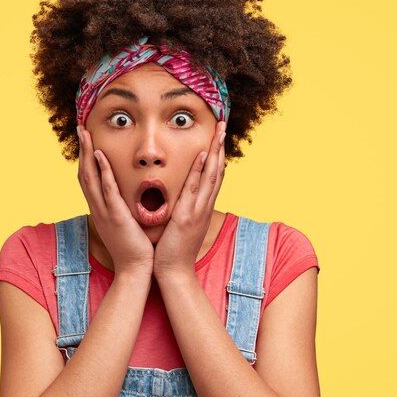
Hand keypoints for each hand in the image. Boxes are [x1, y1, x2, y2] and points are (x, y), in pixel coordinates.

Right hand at [77, 125, 153, 275]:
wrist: (135, 270)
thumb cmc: (134, 248)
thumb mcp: (124, 224)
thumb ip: (122, 209)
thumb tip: (125, 197)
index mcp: (100, 209)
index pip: (89, 179)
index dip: (86, 158)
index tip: (86, 140)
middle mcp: (97, 208)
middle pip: (84, 174)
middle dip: (82, 150)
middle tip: (80, 129)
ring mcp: (104, 212)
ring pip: (91, 178)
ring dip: (88, 154)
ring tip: (86, 135)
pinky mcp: (115, 216)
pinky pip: (107, 190)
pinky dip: (102, 172)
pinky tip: (101, 156)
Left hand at [153, 121, 226, 278]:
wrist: (173, 272)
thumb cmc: (173, 250)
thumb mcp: (180, 225)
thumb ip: (183, 209)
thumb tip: (181, 198)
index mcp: (201, 207)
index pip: (213, 175)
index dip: (217, 154)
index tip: (218, 136)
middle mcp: (203, 205)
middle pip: (217, 170)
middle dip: (220, 146)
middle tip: (223, 124)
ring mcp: (198, 210)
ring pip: (211, 175)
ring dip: (216, 152)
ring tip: (219, 132)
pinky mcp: (188, 216)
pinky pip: (195, 189)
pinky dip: (201, 171)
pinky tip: (205, 155)